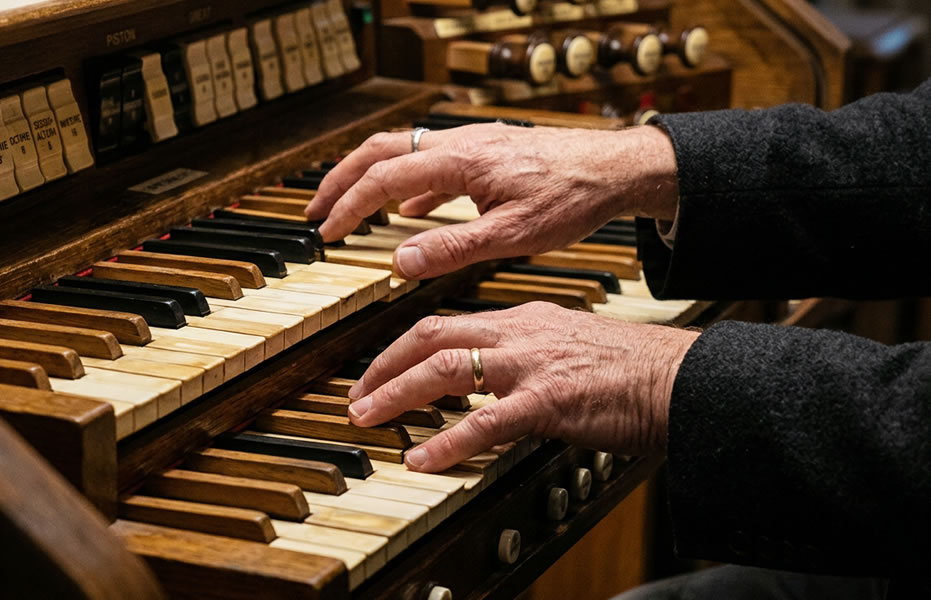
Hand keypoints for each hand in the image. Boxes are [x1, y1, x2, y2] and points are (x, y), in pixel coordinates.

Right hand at [306, 123, 678, 279]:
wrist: (615, 168)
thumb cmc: (573, 196)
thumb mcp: (512, 233)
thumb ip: (453, 247)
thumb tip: (400, 259)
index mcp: (459, 160)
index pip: (383, 177)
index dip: (349, 205)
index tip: (326, 232)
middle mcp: (459, 143)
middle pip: (380, 150)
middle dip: (341, 180)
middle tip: (316, 210)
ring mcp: (471, 144)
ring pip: (403, 150)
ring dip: (369, 177)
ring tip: (348, 206)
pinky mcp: (485, 152)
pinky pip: (431, 161)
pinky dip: (406, 182)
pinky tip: (408, 208)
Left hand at [346, 302, 699, 472]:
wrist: (676, 378)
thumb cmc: (630, 369)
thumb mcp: (566, 346)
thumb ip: (525, 356)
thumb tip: (490, 378)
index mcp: (523, 320)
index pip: (447, 323)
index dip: (404, 347)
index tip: (380, 370)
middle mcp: (520, 333)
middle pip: (432, 335)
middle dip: (385, 365)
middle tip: (358, 394)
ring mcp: (531, 365)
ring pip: (446, 368)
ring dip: (398, 394)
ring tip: (369, 417)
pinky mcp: (548, 401)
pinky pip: (484, 423)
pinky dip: (447, 442)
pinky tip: (422, 459)